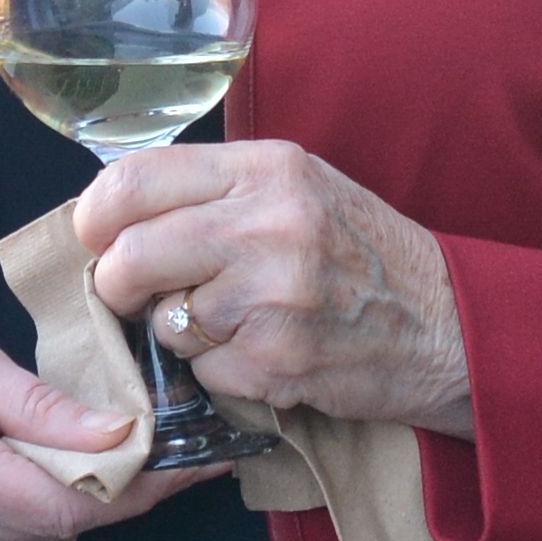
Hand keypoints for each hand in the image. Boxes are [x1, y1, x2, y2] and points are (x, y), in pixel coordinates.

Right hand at [0, 303, 157, 540]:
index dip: (135, 485)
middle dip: (112, 486)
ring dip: (74, 501)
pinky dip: (39, 517)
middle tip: (147, 439)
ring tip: (64, 444)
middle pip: (62, 527)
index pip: (64, 503)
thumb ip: (44, 405)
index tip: (186, 459)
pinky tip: (24, 471)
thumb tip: (123, 434)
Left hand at [75, 140, 475, 434]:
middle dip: (115, 284)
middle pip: (130, 255)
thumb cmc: (361, 252)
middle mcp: (268, 225)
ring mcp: (272, 298)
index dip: (95, 215)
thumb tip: (115, 212)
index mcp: (267, 169)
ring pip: (163, 319)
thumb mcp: (298, 187)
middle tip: (131, 293)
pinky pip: (202, 371)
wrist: (446, 325)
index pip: (134, 180)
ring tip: (230, 320)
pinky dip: (218, 370)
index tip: (96, 237)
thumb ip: (215, 189)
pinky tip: (262, 352)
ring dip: (179, 330)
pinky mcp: (275, 363)